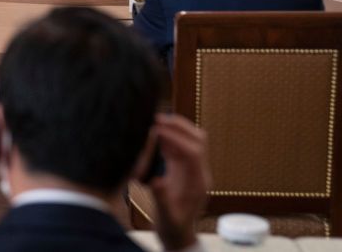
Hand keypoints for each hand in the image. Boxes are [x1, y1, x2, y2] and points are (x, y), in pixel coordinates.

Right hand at [149, 115, 210, 251]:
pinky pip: (179, 146)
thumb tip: (156, 180)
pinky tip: (154, 134)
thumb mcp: (166, 216)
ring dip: (175, 128)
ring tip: (155, 121)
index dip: (176, 137)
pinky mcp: (183, 168)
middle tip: (157, 118)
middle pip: (198, 140)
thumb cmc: (173, 227)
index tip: (157, 129)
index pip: (193, 151)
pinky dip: (168, 137)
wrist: (179, 235)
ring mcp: (192, 169)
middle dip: (180, 126)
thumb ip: (161, 198)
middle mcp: (199, 172)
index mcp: (198, 182)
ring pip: (191, 140)